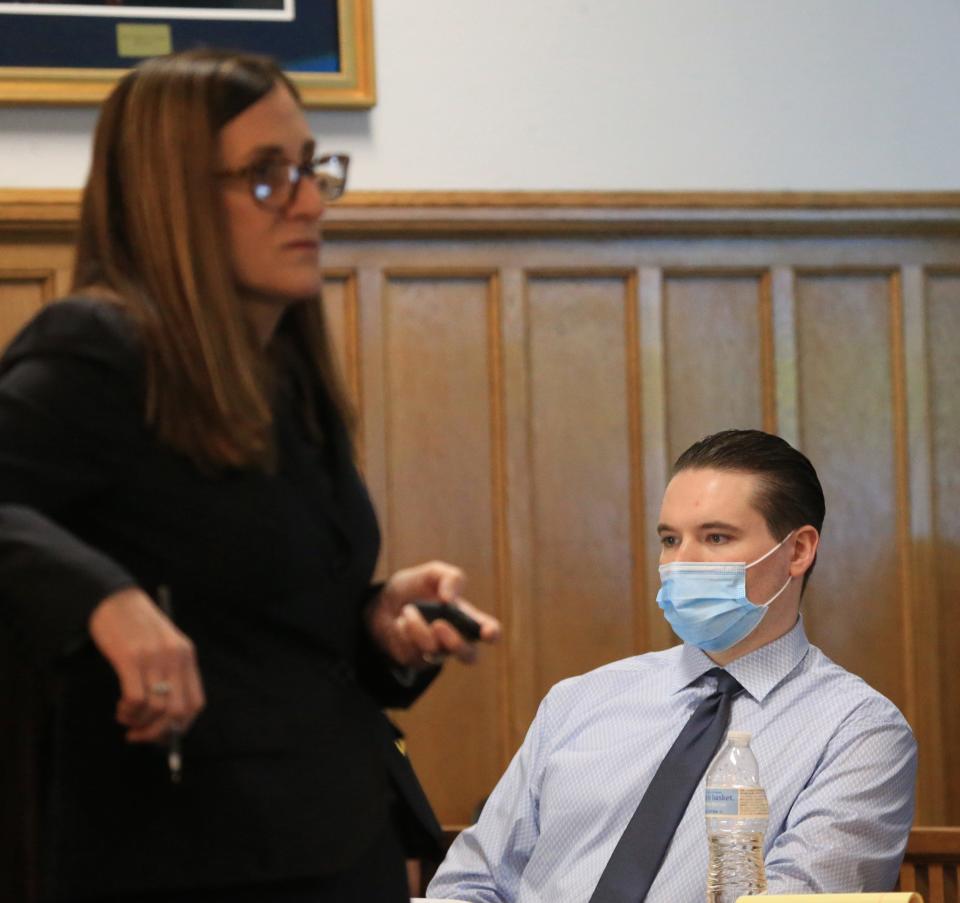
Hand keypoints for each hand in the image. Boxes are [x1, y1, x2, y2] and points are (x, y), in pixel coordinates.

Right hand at [88, 587, 205, 742]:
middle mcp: (175, 658)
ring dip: (139, 722)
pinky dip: (128, 711)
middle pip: (177, 712)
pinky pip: (136, 698)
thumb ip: (169, 674)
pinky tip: (121, 707)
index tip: (162, 735)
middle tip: (139, 735)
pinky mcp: (130, 658)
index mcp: (186, 657)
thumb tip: (165, 719)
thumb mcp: (163, 646)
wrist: (115, 599)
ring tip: (126, 716)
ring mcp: (154, 658)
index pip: (196, 703)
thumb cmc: (137, 627)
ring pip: (156, 709)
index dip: (180, 727)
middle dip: (157, 733)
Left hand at [365, 561, 500, 668]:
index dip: (491, 634)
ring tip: (406, 610)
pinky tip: (398, 623)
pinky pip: (413, 653)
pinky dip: (403, 633)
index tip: (486, 632)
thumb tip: (451, 599)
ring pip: (435, 651)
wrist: (379, 603)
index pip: (488, 631)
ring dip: (418, 627)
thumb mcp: (431, 573)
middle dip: (455, 642)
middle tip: (438, 625)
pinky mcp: (416, 661)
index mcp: (465, 617)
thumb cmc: (412, 588)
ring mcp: (436, 652)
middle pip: (470, 655)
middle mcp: (455, 638)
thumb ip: (449, 577)